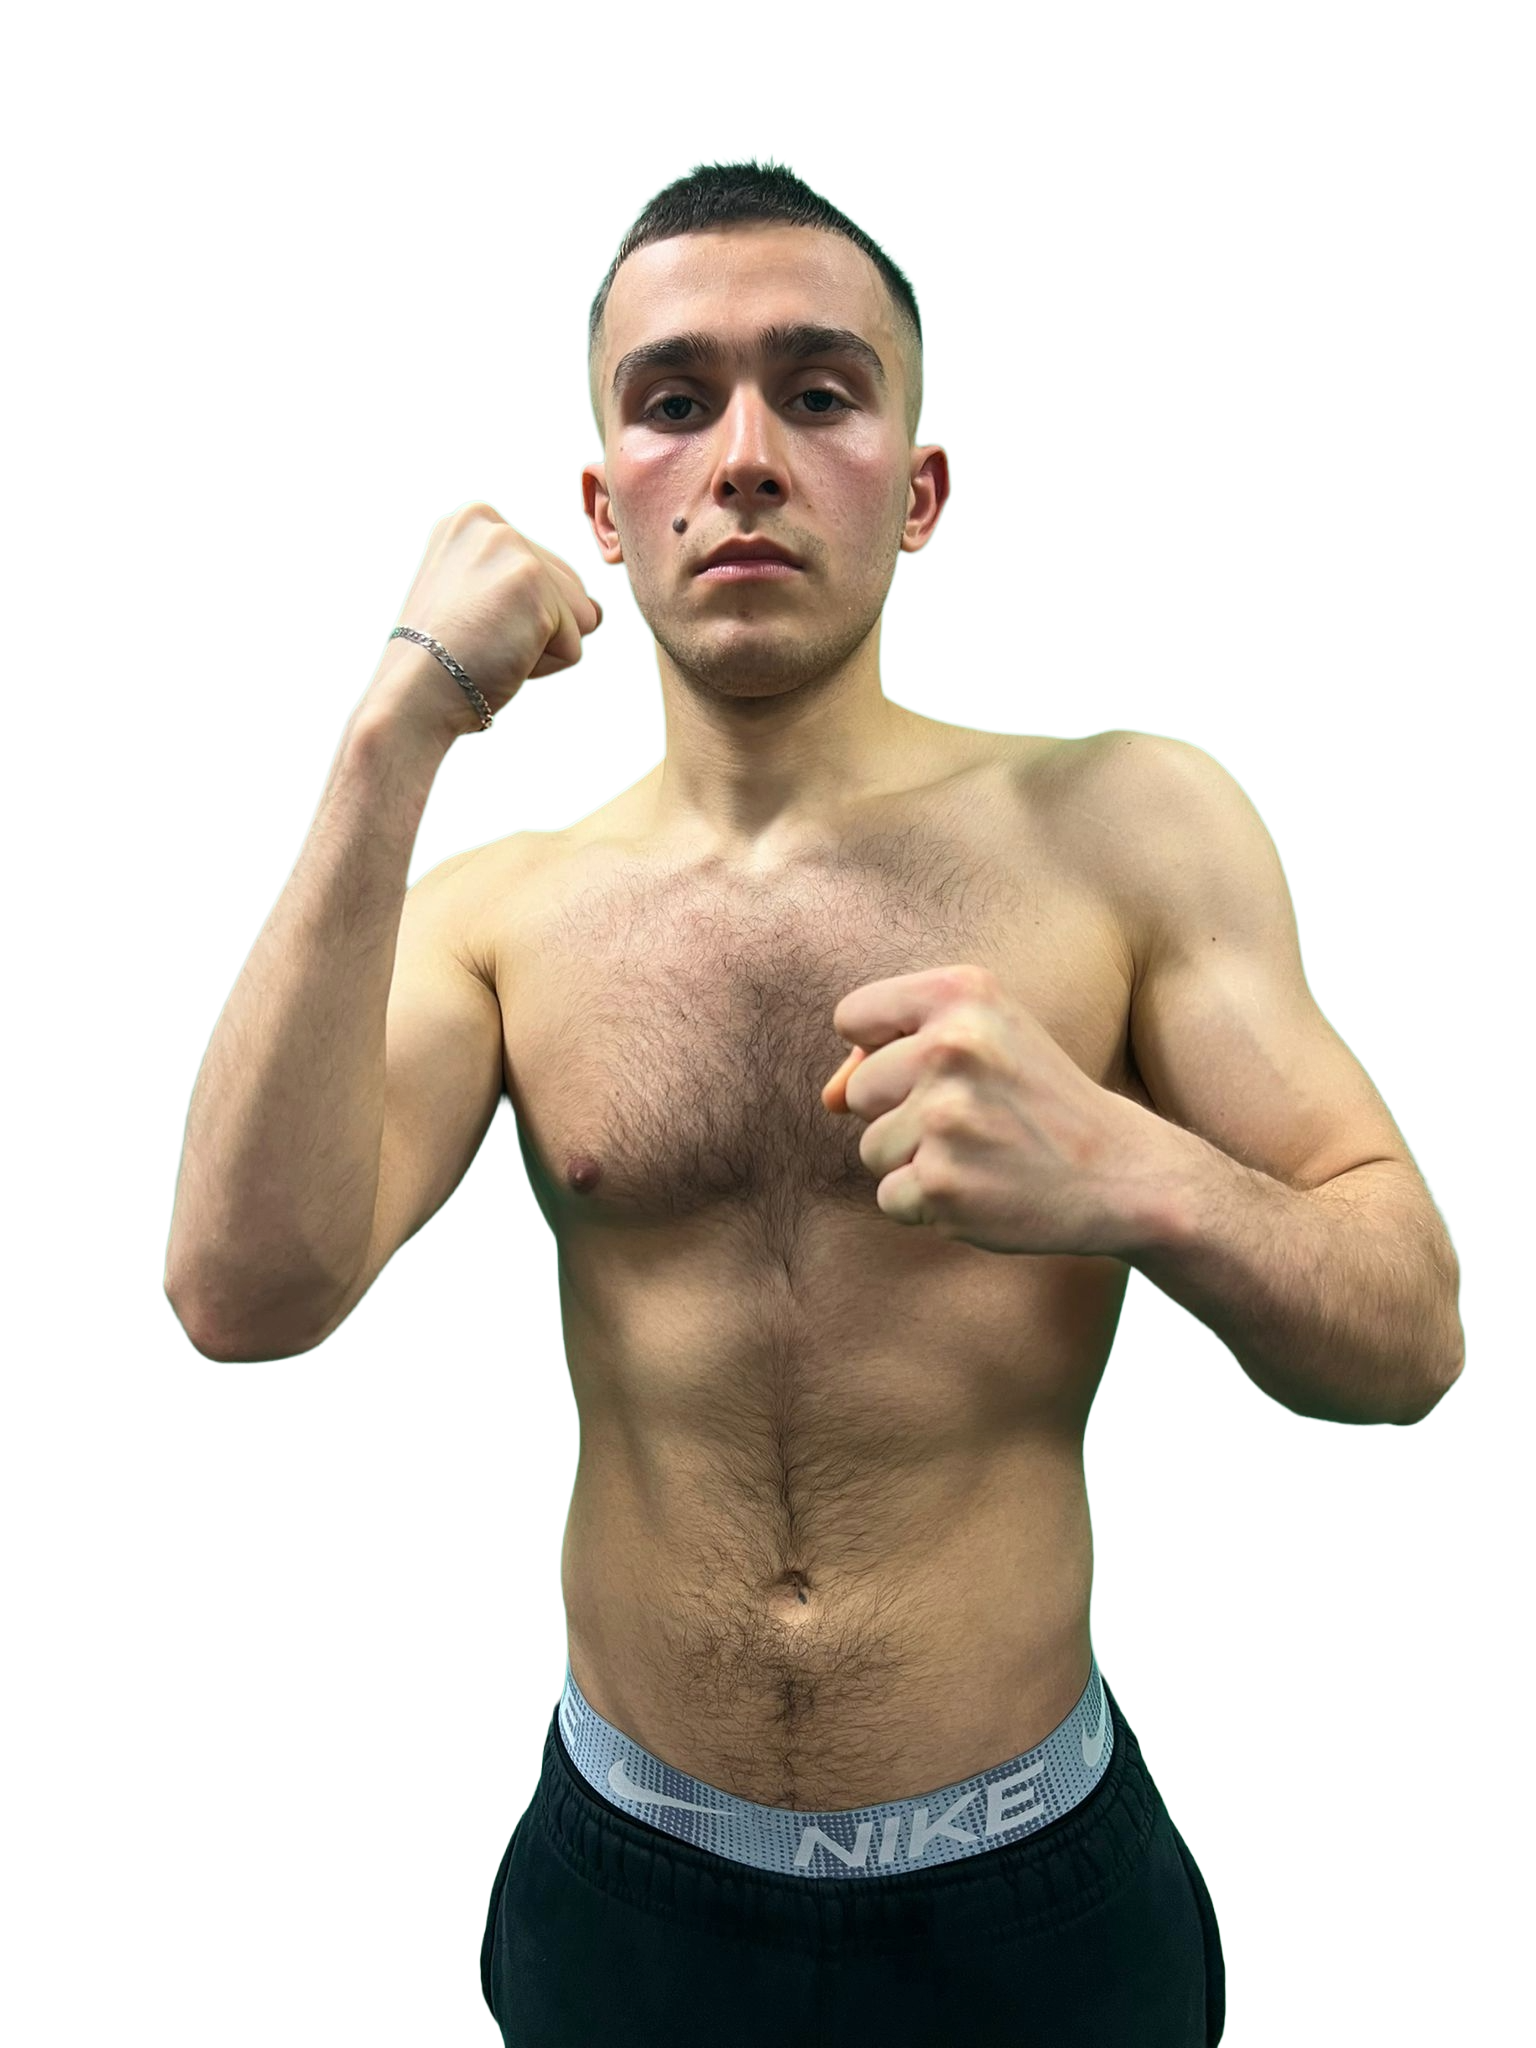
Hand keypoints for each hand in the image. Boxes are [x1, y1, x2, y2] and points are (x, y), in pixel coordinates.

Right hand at [362, 501, 603, 742]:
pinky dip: (546, 667)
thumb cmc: (443, 664)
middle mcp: (492, 524)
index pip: (546, 574)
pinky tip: (501, 659)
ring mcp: (512, 549)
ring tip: (492, 648)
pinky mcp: (533, 584)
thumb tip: (596, 612)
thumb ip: (530, 590)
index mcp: (473, 522)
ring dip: (544, 648)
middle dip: (538, 630)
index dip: (518, 618)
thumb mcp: (478, 603)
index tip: (471, 627)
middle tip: (482, 642)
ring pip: (579, 616)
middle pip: (570, 589)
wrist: (410, 697)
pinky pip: (575, 645)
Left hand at [821, 963, 1163, 1256]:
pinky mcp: (942, 1184)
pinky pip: (891, 1197)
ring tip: (984, 1154)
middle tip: (977, 1119)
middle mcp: (952, 1046)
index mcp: (964, 993)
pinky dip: (929, 1204)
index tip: (941, 1067)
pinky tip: (985, 1189)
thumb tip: (830, 1097)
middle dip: (903, 1112)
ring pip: (872, 1148)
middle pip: (860, 1089)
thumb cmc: (1037, 1100)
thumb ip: (892, 1048)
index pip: (852, 1015)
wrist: (1121, 1172)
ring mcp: (945, 1118)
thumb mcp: (984, 1040)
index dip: (883, 1047)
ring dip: (917, 1162)